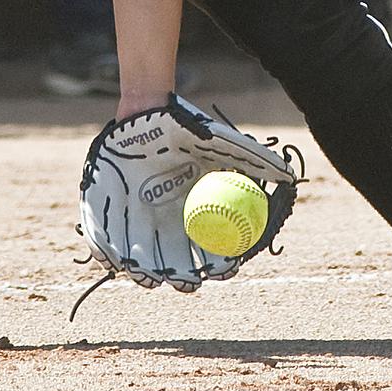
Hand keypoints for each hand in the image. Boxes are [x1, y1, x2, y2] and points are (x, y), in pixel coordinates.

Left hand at [79, 95, 301, 294]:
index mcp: (196, 217)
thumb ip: (254, 160)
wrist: (147, 109)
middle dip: (183, 280)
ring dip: (146, 276)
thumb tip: (288, 178)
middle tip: (187, 278)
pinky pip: (105, 246)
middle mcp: (166, 227)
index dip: (221, 267)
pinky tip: (119, 259)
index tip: (225, 267)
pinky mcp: (103, 218)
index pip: (212, 254)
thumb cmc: (186, 129)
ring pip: (140, 266)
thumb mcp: (222, 143)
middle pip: (176, 269)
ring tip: (152, 274)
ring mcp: (134, 225)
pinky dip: (110, 257)